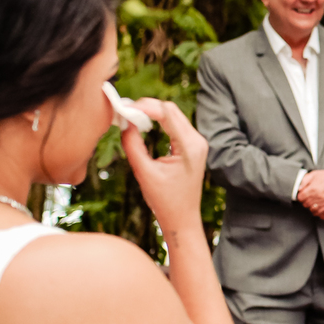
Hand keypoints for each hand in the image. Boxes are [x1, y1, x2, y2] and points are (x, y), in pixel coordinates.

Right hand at [121, 99, 207, 232]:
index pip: (167, 112)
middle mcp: (197, 141)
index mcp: (190, 146)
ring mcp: (198, 143)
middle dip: (147, 106)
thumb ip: (133, 145)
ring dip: (152, 112)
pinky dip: (159, 121)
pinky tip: (143, 124)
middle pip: (171, 109)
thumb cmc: (165, 200)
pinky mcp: (193, 146)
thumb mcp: (144, 172)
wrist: (182, 218)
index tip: (125, 107)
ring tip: (131, 116)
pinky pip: (175, 124)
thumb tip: (125, 123)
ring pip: (173, 115)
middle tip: (125, 110)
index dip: (145, 106)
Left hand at [297, 169, 323, 216]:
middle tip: (308, 198)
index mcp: (312, 189)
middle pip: (305, 204)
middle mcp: (317, 196)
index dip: (301, 196)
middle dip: (305, 201)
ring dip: (311, 206)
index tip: (303, 195)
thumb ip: (304, 181)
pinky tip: (317, 206)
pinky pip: (319, 212)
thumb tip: (299, 188)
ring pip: (311, 209)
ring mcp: (323, 202)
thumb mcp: (314, 174)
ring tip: (313, 202)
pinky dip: (317, 211)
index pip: (300, 198)